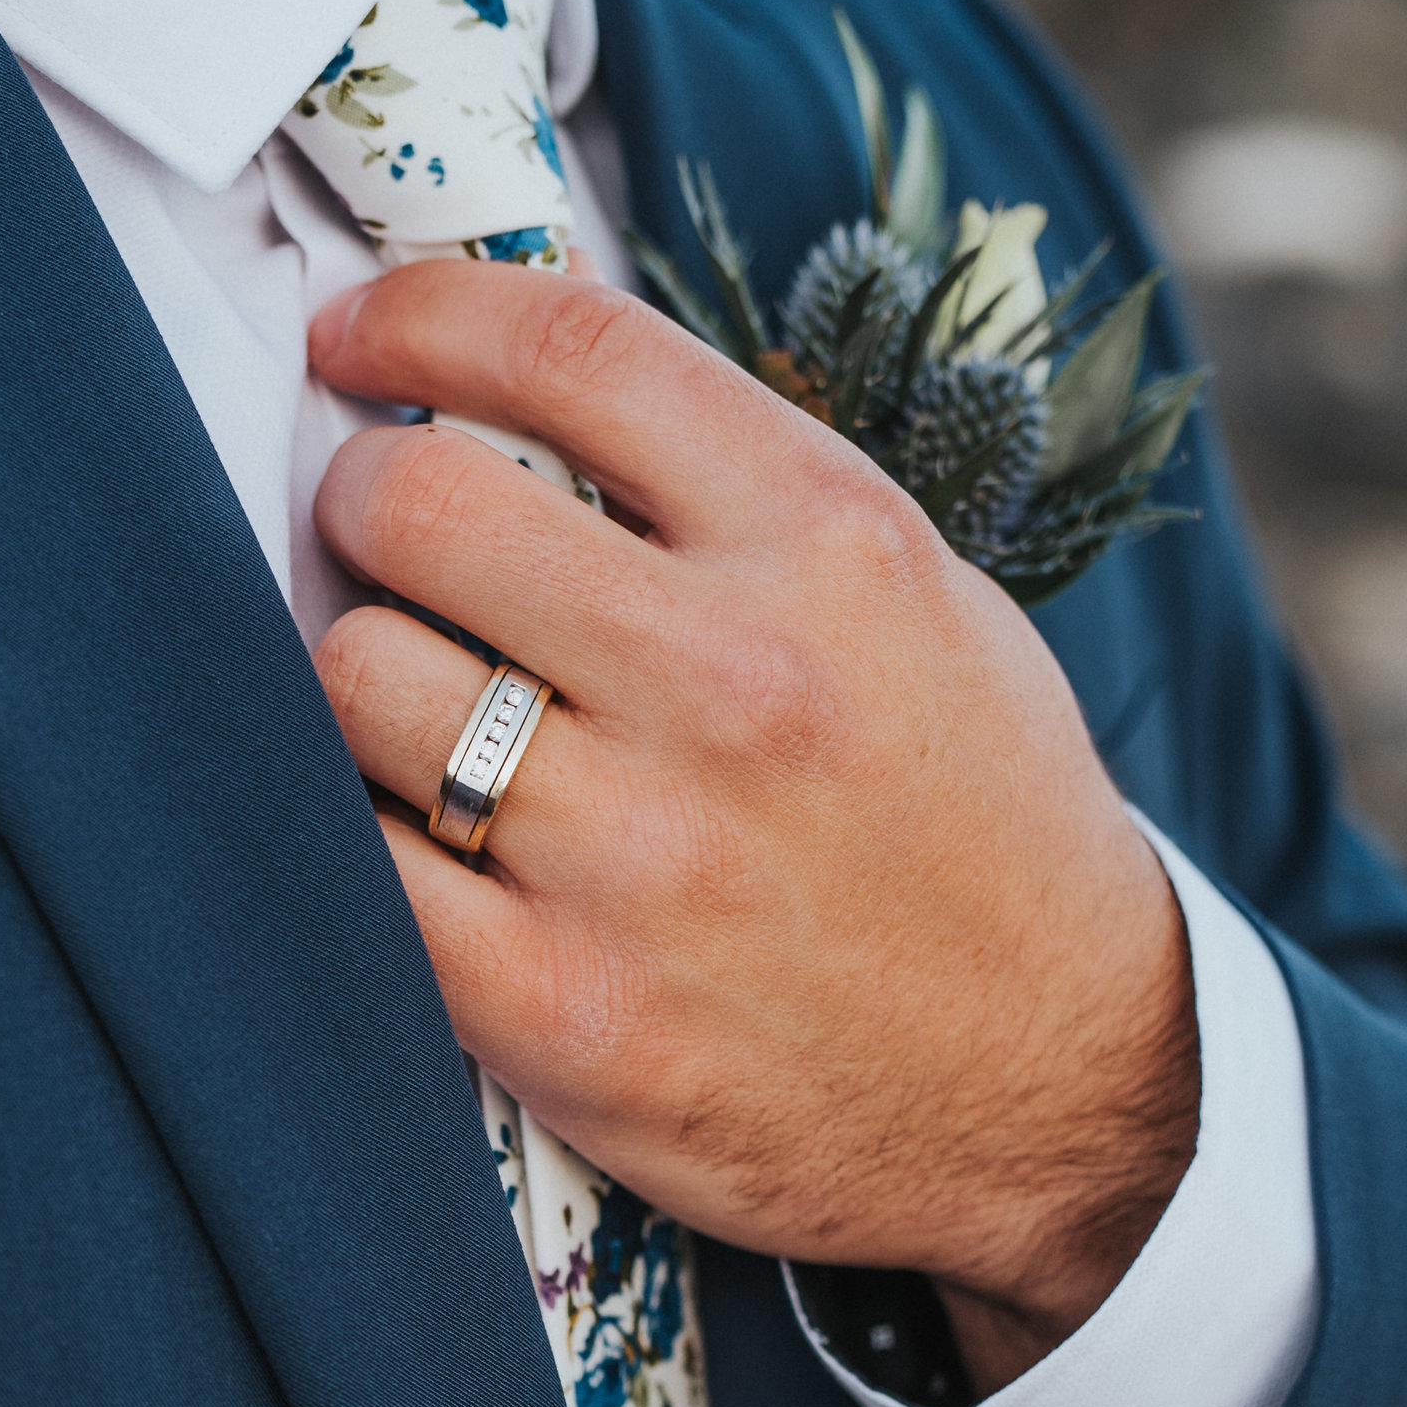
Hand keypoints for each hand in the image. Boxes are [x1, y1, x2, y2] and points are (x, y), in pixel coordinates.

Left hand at [309, 263, 1197, 1390]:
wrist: (1057, 1091)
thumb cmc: (969, 828)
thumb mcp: (915, 601)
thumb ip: (735, 493)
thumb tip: (512, 388)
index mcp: (828, 544)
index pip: (565, 351)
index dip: (415, 315)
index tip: (353, 336)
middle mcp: (733, 682)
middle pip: (415, 507)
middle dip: (366, 504)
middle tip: (382, 544)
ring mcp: (640, 858)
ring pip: (356, 683)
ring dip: (353, 678)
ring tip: (403, 706)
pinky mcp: (567, 1017)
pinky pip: (358, 875)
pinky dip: (348, 840)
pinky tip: (400, 834)